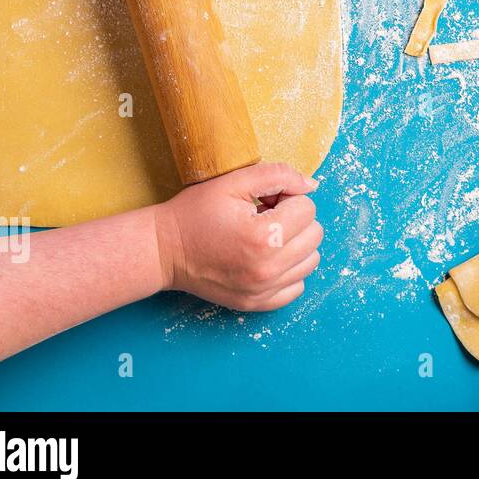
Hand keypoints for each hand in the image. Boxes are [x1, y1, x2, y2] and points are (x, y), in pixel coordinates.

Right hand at [152, 163, 323, 311]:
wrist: (164, 250)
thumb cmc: (196, 213)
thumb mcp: (234, 181)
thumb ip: (278, 175)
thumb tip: (312, 185)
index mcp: (265, 237)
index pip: (308, 208)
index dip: (286, 198)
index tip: (263, 202)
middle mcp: (269, 269)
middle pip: (314, 234)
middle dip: (294, 220)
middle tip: (264, 218)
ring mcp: (264, 290)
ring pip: (311, 260)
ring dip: (295, 244)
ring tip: (265, 238)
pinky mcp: (258, 304)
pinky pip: (298, 285)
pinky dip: (289, 270)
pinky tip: (266, 258)